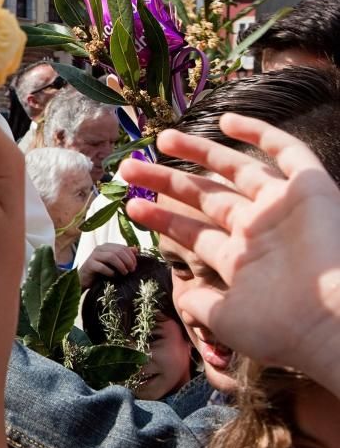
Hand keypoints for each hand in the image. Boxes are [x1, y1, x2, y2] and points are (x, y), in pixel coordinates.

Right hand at [78, 243, 137, 288]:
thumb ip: (124, 255)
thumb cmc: (100, 272)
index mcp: (107, 246)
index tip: (135, 266)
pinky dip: (110, 272)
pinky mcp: (89, 265)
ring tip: (124, 273)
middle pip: (118, 251)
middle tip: (131, 270)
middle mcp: (99, 249)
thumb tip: (136, 249)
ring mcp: (93, 256)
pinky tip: (113, 276)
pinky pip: (102, 267)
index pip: (123, 247)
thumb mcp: (114, 264)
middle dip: (127, 261)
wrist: (84, 280)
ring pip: (111, 256)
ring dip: (120, 265)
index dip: (131, 256)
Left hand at [121, 114, 339, 393]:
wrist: (331, 323)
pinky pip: (288, 152)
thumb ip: (199, 304)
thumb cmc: (280, 328)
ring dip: (199, 151)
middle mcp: (259, 229)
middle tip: (129, 167)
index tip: (131, 206)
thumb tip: (183, 296)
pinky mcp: (310, 190)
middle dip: (166, 181)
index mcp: (240, 259)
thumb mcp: (226, 320)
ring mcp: (283, 208)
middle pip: (204, 196)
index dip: (162, 217)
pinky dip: (261, 133)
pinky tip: (227, 120)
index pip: (192, 231)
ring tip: (161, 138)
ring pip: (235, 169)